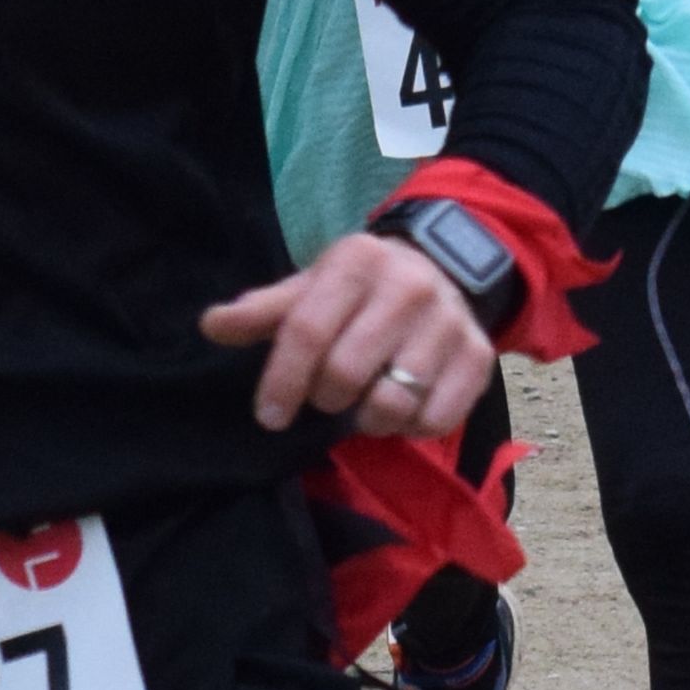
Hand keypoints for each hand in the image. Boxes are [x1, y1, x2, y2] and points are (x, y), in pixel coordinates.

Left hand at [198, 229, 497, 441]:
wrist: (442, 271)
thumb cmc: (358, 291)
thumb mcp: (311, 289)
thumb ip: (263, 311)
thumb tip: (211, 325)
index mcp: (357, 262)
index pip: (307, 331)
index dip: (281, 381)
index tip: (270, 416)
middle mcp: (408, 286)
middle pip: (346, 372)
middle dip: (325, 398)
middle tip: (326, 397)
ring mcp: (449, 322)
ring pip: (392, 402)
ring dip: (366, 419)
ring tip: (362, 405)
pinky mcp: (479, 357)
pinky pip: (435, 419)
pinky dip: (410, 428)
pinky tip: (401, 409)